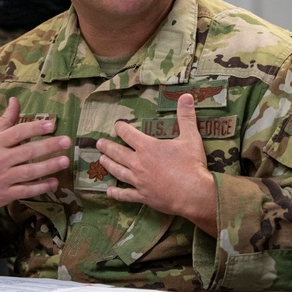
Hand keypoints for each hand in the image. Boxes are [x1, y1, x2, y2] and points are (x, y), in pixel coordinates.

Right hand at [0, 97, 71, 215]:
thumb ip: (5, 121)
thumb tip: (15, 100)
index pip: (17, 133)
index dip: (35, 128)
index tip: (52, 125)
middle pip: (27, 152)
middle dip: (48, 146)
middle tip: (67, 141)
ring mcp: (1, 179)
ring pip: (29, 172)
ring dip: (48, 166)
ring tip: (65, 161)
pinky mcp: (4, 195)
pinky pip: (26, 191)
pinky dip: (41, 187)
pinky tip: (54, 182)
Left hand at [97, 93, 217, 235]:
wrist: (193, 193)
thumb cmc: (191, 164)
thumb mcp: (191, 137)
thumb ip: (186, 116)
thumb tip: (186, 95)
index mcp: (148, 147)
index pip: (129, 134)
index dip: (121, 128)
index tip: (117, 125)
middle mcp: (138, 163)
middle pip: (118, 153)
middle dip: (108, 147)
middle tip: (99, 143)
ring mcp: (139, 181)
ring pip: (118, 171)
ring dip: (109, 165)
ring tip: (101, 160)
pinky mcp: (143, 196)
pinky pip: (126, 194)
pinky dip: (116, 193)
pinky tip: (109, 192)